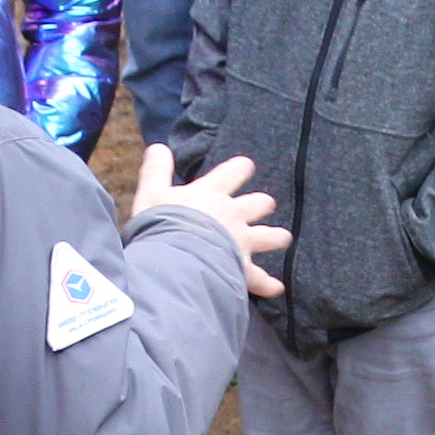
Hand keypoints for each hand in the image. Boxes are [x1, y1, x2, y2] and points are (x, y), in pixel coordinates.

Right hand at [132, 143, 288, 297]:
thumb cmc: (161, 225)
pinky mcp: (241, 267)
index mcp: (211, 194)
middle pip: (258, 203)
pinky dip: (268, 284)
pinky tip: (276, 288)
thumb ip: (156, 170)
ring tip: (283, 238)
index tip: (246, 166)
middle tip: (264, 206)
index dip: (240, 168)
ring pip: (268, 236)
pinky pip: (259, 277)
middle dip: (262, 204)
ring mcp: (240, 241)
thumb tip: (158, 146)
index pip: (232, 172)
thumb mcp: (151, 193)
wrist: (174, 259)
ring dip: (276, 237)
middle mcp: (231, 214)